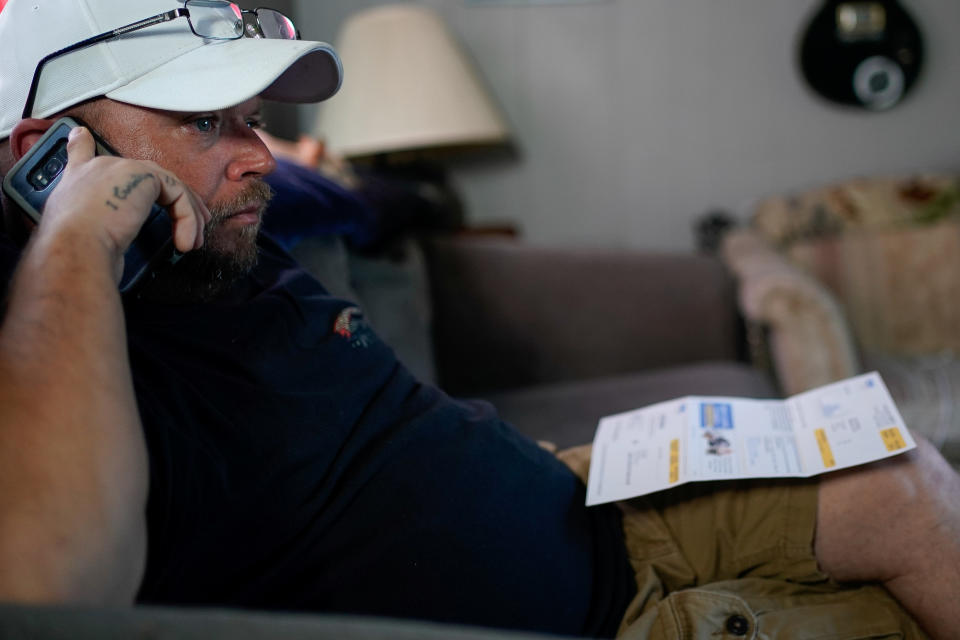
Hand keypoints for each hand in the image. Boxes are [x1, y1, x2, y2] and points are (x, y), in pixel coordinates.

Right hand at [41, 126, 210, 281]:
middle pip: (146, 176)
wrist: (76, 244)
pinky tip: (184, 242)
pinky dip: (187, 220)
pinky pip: (178, 195)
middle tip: (192, 224)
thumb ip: (90, 220)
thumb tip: (106, 222)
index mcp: (79, 177)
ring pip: (168, 187)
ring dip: (187, 215)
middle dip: (174, 199)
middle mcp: (100, 166)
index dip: (83, 143)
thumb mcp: (71, 226)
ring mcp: (123, 168)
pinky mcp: (145, 176)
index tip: (83, 134)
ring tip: (192, 241)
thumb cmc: (74, 246)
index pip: (81, 151)